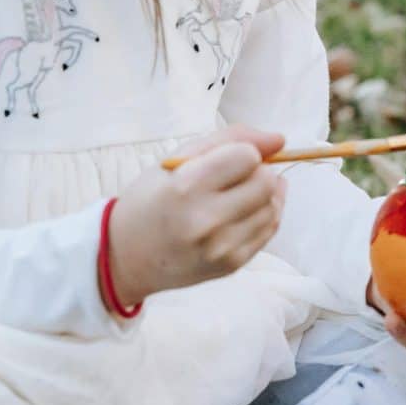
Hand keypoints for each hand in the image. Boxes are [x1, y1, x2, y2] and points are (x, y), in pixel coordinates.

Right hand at [107, 126, 286, 308]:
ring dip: (262, 195)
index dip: (242, 153)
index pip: (248, 156)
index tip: (226, 160)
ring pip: (273, 206)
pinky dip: (262, 215)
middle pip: (266, 182)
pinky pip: (269, 229)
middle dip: (257, 173)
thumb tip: (280, 139)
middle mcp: (205, 220)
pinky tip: (240, 213)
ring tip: (234, 197)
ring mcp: (221, 247)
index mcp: (186, 187)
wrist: (125, 257)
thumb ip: (229, 140)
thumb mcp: (176, 160)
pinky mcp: (232, 265)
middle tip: (233, 178)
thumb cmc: (150, 200)